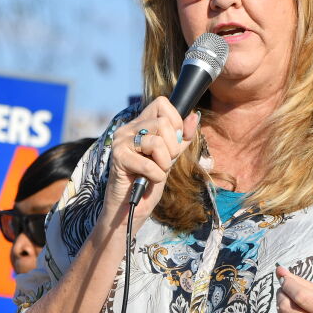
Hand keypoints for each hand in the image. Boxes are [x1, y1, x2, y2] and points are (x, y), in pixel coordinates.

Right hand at [104, 98, 198, 226]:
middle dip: (173, 147)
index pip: (161, 103)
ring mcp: (121, 141)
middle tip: (164, 162)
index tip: (174, 143)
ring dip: (164, 163)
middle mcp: (128, 128)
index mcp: (140, 124)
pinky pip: (148, 163)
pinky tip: (147, 180)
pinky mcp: (118, 157)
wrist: (130, 208)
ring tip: (155, 172)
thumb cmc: (148, 182)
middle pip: (163, 123)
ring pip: (157, 142)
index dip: (176, 121)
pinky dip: (155, 176)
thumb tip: (194, 116)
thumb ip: (182, 138)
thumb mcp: (170, 157)